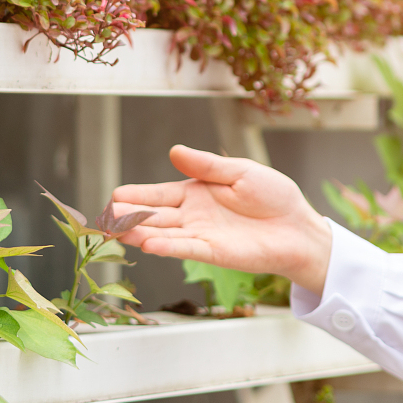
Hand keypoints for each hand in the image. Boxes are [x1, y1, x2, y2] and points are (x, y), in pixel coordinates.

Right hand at [111, 145, 334, 295]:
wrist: (298, 227)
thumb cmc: (273, 197)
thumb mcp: (240, 172)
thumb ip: (207, 165)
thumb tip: (174, 150)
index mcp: (196, 192)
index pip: (159, 194)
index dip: (137, 195)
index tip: (115, 196)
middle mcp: (193, 216)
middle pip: (154, 216)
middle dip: (128, 216)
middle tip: (104, 217)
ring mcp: (201, 235)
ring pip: (163, 233)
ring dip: (140, 232)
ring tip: (115, 230)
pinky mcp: (214, 252)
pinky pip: (185, 248)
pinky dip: (166, 246)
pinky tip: (146, 244)